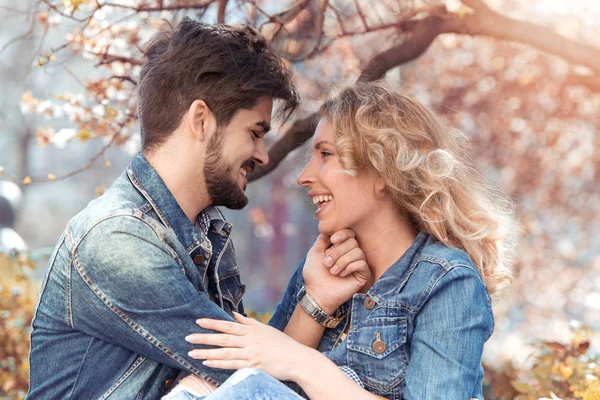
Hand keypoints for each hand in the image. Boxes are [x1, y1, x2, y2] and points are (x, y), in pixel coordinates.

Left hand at [187, 313, 307, 381]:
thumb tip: (234, 314)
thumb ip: (248, 322)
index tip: (198, 321)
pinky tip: (207, 363)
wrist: (297, 359)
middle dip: (204, 337)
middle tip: (188, 337)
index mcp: (252, 330)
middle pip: (223, 338)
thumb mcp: (265, 329)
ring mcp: (251, 353)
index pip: (228, 325)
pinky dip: (219, 364)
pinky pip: (233, 365)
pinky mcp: (253, 366)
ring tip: (191, 353)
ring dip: (207, 352)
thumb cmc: (281, 344)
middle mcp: (250, 340)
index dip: (212, 323)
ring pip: (225, 352)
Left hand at [302, 229, 369, 312]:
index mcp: (341, 247)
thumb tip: (330, 229)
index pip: (349, 233)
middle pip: (353, 241)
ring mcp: (358, 264)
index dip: (342, 234)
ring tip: (332, 271)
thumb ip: (323, 239)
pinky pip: (362, 263)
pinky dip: (349, 267)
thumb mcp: (315, 252)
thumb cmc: (315, 274)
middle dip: (337, 251)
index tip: (332, 241)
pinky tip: (341, 275)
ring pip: (358, 251)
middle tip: (327, 263)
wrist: (317, 293)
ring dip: (342, 261)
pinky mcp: (363, 274)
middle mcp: (351, 254)